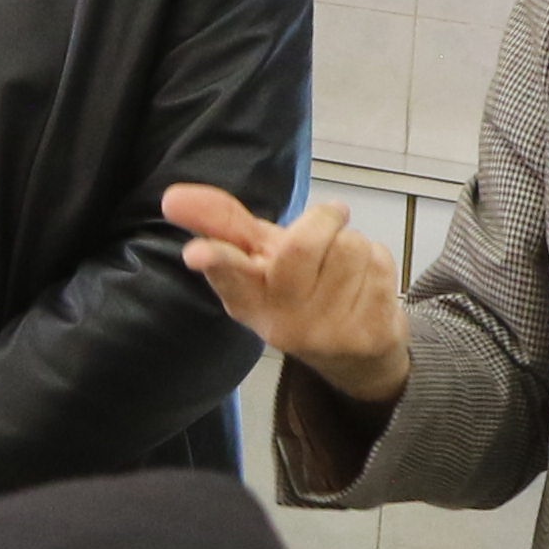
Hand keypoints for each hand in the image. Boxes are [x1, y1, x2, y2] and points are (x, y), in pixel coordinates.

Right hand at [163, 184, 412, 411]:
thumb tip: (170, 196)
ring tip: (343, 267)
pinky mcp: (368, 333)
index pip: (227, 275)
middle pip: (300, 246)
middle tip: (330, 217)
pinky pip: (377, 263)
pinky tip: (363, 285)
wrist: (354, 353)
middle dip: (322, 219)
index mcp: (246, 299)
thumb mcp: (257, 261)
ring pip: (348, 246)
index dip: (215, 259)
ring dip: (352, 242)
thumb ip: (221, 225)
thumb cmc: (298, 291)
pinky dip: (375, 261)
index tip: (197, 254)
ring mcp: (325, 332)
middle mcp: (281, 321)